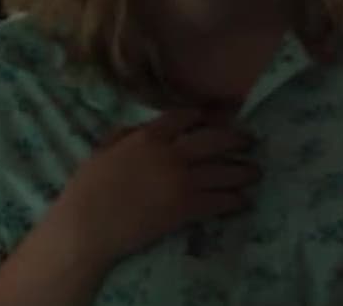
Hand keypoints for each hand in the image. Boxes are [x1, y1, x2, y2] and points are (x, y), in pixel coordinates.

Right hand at [44, 108, 260, 264]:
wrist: (88, 226)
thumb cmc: (87, 190)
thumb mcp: (103, 151)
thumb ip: (126, 136)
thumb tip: (142, 129)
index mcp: (148, 136)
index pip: (186, 117)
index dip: (203, 116)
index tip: (214, 118)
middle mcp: (171, 153)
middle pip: (215, 139)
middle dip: (236, 139)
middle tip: (249, 141)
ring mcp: (181, 181)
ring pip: (223, 171)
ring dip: (243, 171)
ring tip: (255, 172)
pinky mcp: (186, 209)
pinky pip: (219, 201)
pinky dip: (235, 201)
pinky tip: (243, 201)